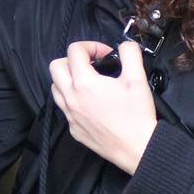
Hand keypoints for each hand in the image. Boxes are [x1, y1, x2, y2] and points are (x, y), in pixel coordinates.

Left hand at [49, 40, 157, 174]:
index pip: (74, 51)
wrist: (137, 148)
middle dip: (73, 60)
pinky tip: (90, 102)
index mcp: (84, 83)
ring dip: (68, 79)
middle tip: (92, 65)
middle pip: (56, 66)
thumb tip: (124, 46)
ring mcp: (69, 115)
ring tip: (89, 81)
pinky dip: (72, 99)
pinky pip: (63, 108)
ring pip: (55, 88)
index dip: (91, 46)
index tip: (105, 54)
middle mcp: (71, 98)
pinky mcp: (73, 128)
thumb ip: (130, 54)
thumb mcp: (138, 78)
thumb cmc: (137, 115)